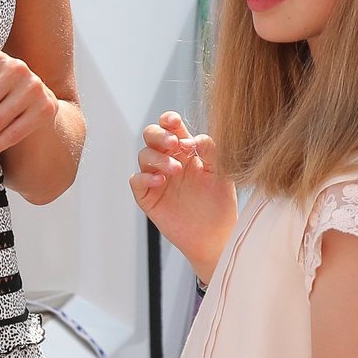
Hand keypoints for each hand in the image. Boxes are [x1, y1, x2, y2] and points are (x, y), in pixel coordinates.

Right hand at [129, 112, 235, 282]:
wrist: (216, 237)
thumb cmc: (220, 205)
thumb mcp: (221, 174)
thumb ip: (210, 151)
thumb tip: (193, 138)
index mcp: (185, 152)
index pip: (171, 128)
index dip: (168, 120)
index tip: (174, 121)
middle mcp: (168, 161)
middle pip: (151, 136)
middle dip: (159, 135)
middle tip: (173, 143)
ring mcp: (156, 179)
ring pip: (143, 156)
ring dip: (157, 158)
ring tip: (175, 169)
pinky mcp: (147, 197)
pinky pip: (136, 181)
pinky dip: (144, 177)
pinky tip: (160, 181)